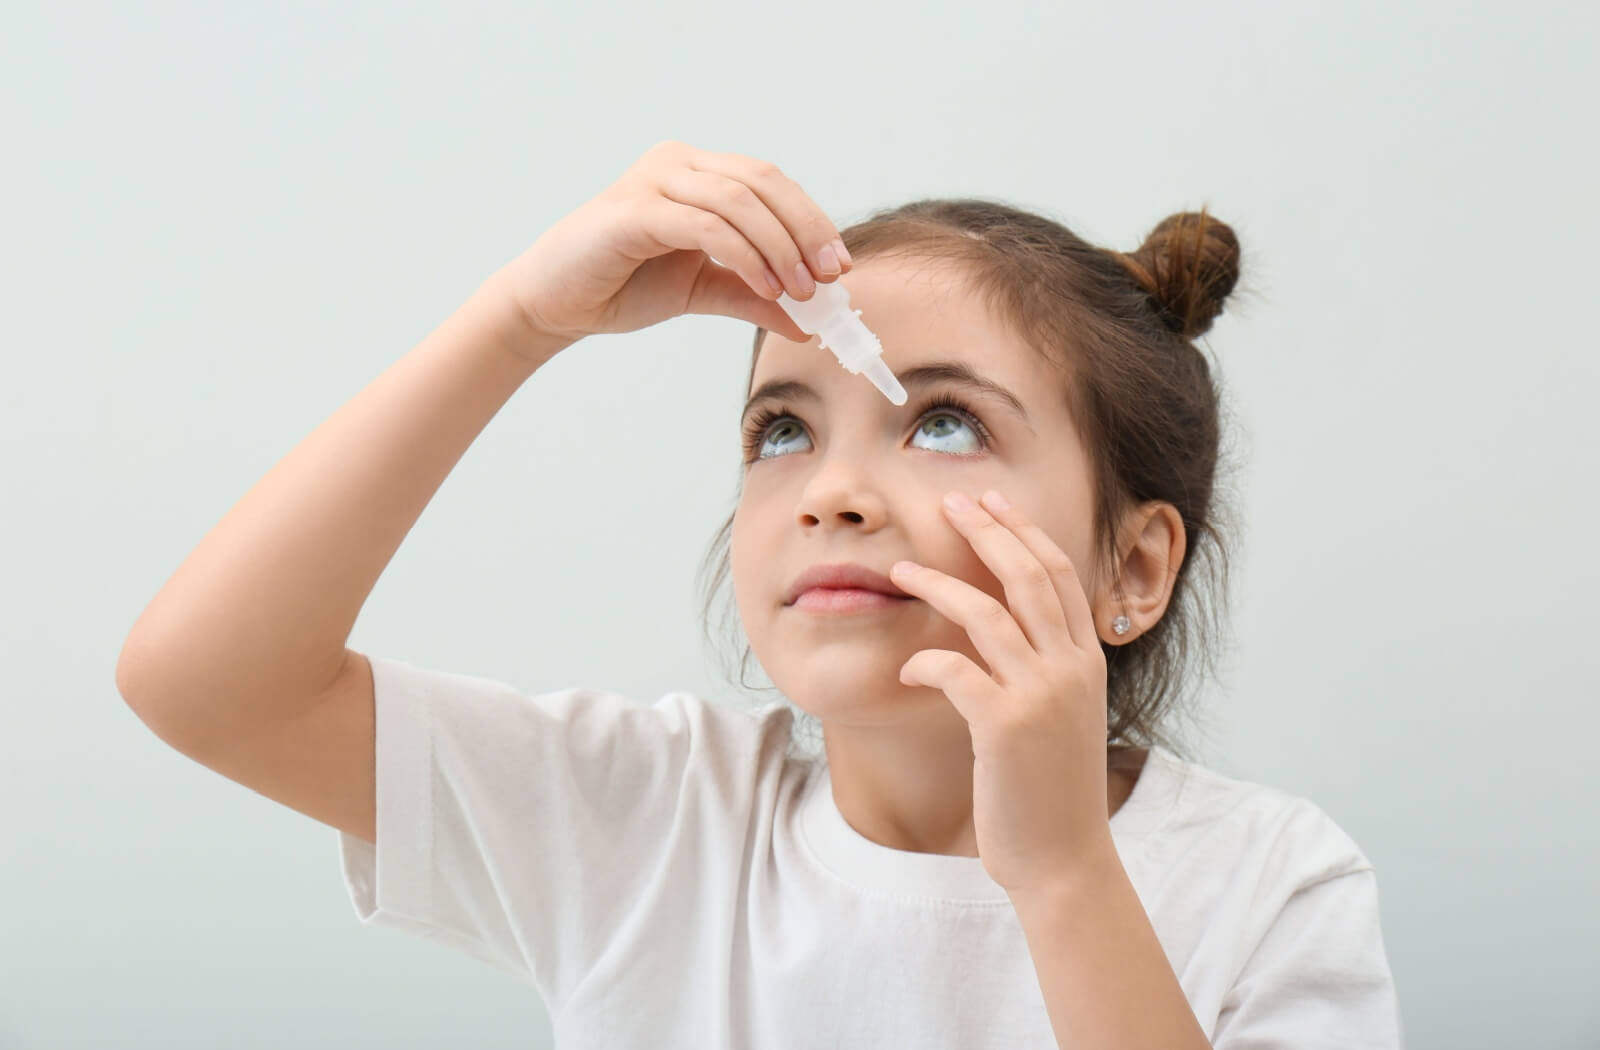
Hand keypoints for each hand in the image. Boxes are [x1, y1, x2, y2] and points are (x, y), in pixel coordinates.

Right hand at [494, 140, 847, 347]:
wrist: (555, 304)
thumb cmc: (622, 286)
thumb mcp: (702, 290)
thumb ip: (752, 296)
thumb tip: (806, 321)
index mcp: (696, 171)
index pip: (770, 182)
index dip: (812, 220)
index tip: (838, 266)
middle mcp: (677, 163)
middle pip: (763, 182)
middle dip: (805, 230)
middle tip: (828, 278)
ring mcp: (653, 180)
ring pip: (739, 201)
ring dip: (779, 248)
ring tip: (799, 292)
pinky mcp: (633, 210)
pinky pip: (706, 225)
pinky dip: (745, 256)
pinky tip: (765, 288)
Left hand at [889, 489, 1116, 896]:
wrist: (1065, 861)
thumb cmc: (1051, 792)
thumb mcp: (1064, 716)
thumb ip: (1047, 669)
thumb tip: (1006, 628)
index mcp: (1088, 662)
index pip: (1060, 574)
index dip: (1024, 530)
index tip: (992, 500)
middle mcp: (1072, 669)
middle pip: (1029, 576)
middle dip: (988, 530)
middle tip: (951, 501)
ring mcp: (1041, 696)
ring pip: (987, 614)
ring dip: (939, 584)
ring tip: (902, 570)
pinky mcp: (1004, 726)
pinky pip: (955, 670)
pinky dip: (926, 659)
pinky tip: (908, 664)